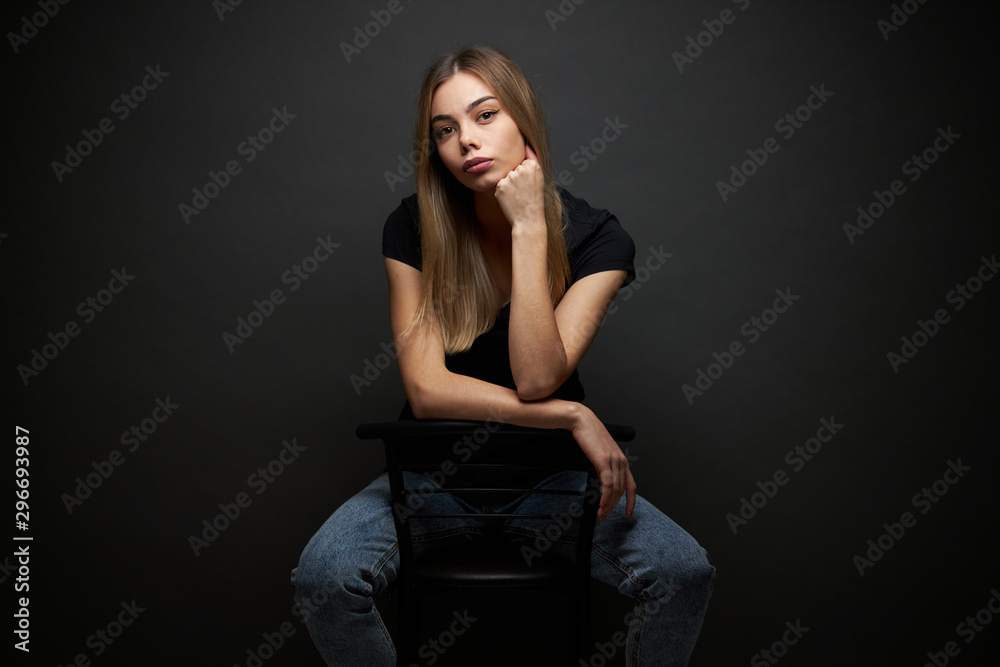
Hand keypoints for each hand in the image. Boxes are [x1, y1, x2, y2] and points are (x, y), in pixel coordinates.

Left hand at [494, 143, 544, 228]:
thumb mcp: (538, 176)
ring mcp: (509, 178)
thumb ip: (532, 158)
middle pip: (512, 169)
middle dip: (515, 179)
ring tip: (518, 196)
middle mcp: (520, 170)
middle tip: (524, 192)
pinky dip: (503, 192)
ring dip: (509, 185)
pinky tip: (511, 199)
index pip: (522, 163)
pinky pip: (499, 185)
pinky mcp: (500, 186)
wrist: (528, 219)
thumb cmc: (534, 198)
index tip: (529, 186)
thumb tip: (526, 145)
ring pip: (505, 177)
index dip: (524, 176)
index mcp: (532, 165)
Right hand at [570, 405, 636, 521]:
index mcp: (622, 460)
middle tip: (605, 516)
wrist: (582, 421)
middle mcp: (621, 461)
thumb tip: (603, 481)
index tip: (629, 514)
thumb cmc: (589, 434)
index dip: (631, 502)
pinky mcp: (604, 461)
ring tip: (601, 514)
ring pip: (615, 490)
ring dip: (608, 505)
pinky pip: (607, 485)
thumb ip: (605, 466)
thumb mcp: (600, 453)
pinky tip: (600, 504)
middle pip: (622, 491)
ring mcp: (613, 461)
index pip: (631, 486)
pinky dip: (604, 497)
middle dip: (614, 507)